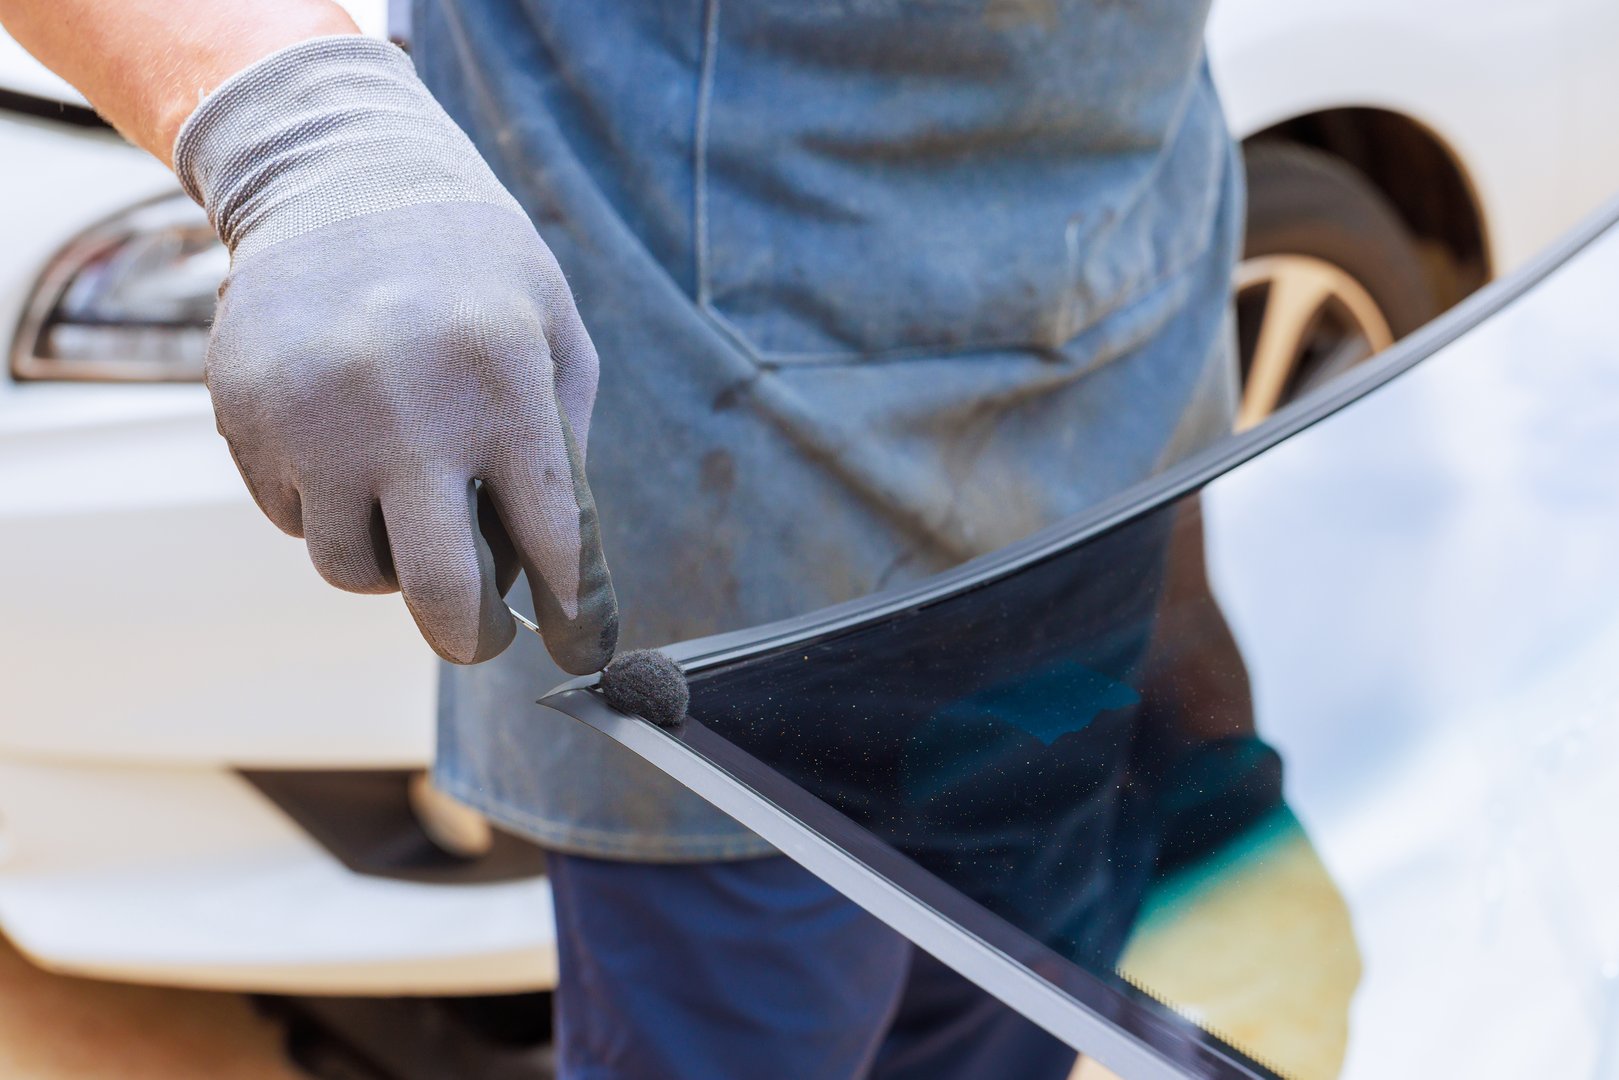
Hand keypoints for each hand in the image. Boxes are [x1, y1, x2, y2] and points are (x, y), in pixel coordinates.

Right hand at [176, 36, 615, 671]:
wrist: (340, 177)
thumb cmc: (473, 267)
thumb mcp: (553, 333)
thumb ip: (562, 446)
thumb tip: (558, 573)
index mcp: (502, 386)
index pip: (552, 543)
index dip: (575, 617)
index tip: (581, 651)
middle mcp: (404, 411)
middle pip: (440, 593)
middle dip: (471, 639)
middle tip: (482, 638)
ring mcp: (313, 419)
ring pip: (353, 571)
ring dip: (392, 562)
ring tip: (409, 505)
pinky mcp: (247, 419)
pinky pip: (295, 520)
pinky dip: (331, 510)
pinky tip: (349, 446)